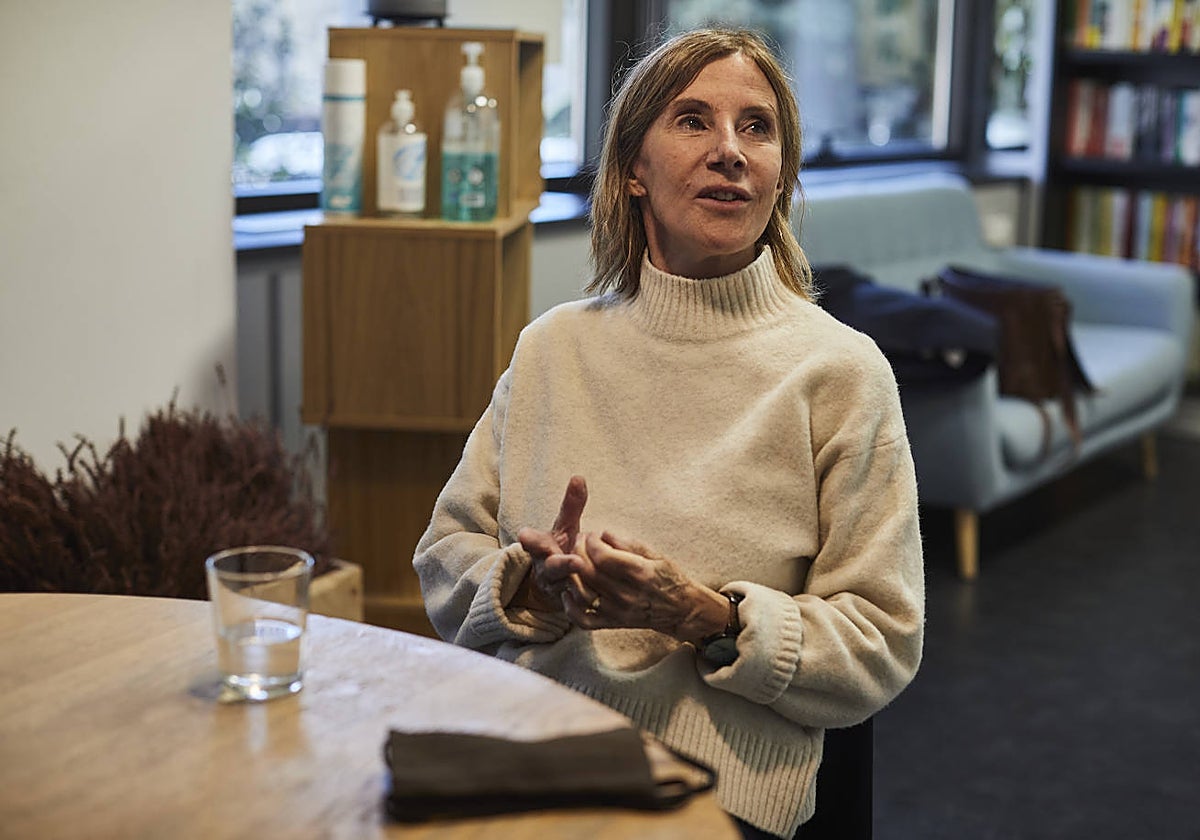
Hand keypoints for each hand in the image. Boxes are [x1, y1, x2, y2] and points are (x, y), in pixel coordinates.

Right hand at [511, 476, 592, 611]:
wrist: (552, 583)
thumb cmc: (560, 547)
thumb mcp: (564, 526)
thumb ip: (571, 505)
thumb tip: (579, 477)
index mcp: (540, 547)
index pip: (531, 541)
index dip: (530, 540)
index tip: (526, 536)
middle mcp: (545, 568)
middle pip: (551, 568)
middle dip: (562, 565)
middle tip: (577, 562)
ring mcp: (556, 589)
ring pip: (567, 588)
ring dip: (580, 585)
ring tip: (596, 583)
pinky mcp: (568, 606)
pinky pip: (578, 606)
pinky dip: (588, 602)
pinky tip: (600, 598)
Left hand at [568, 531, 727, 643]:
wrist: (681, 609)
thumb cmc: (669, 578)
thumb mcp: (655, 554)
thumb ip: (628, 544)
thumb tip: (604, 534)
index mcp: (640, 573)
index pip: (604, 557)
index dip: (592, 543)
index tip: (591, 535)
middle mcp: (628, 595)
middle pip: (590, 573)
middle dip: (579, 552)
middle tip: (579, 542)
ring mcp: (619, 612)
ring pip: (583, 594)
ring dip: (572, 575)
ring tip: (574, 561)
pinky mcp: (613, 624)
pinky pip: (585, 620)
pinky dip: (571, 608)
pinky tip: (569, 592)